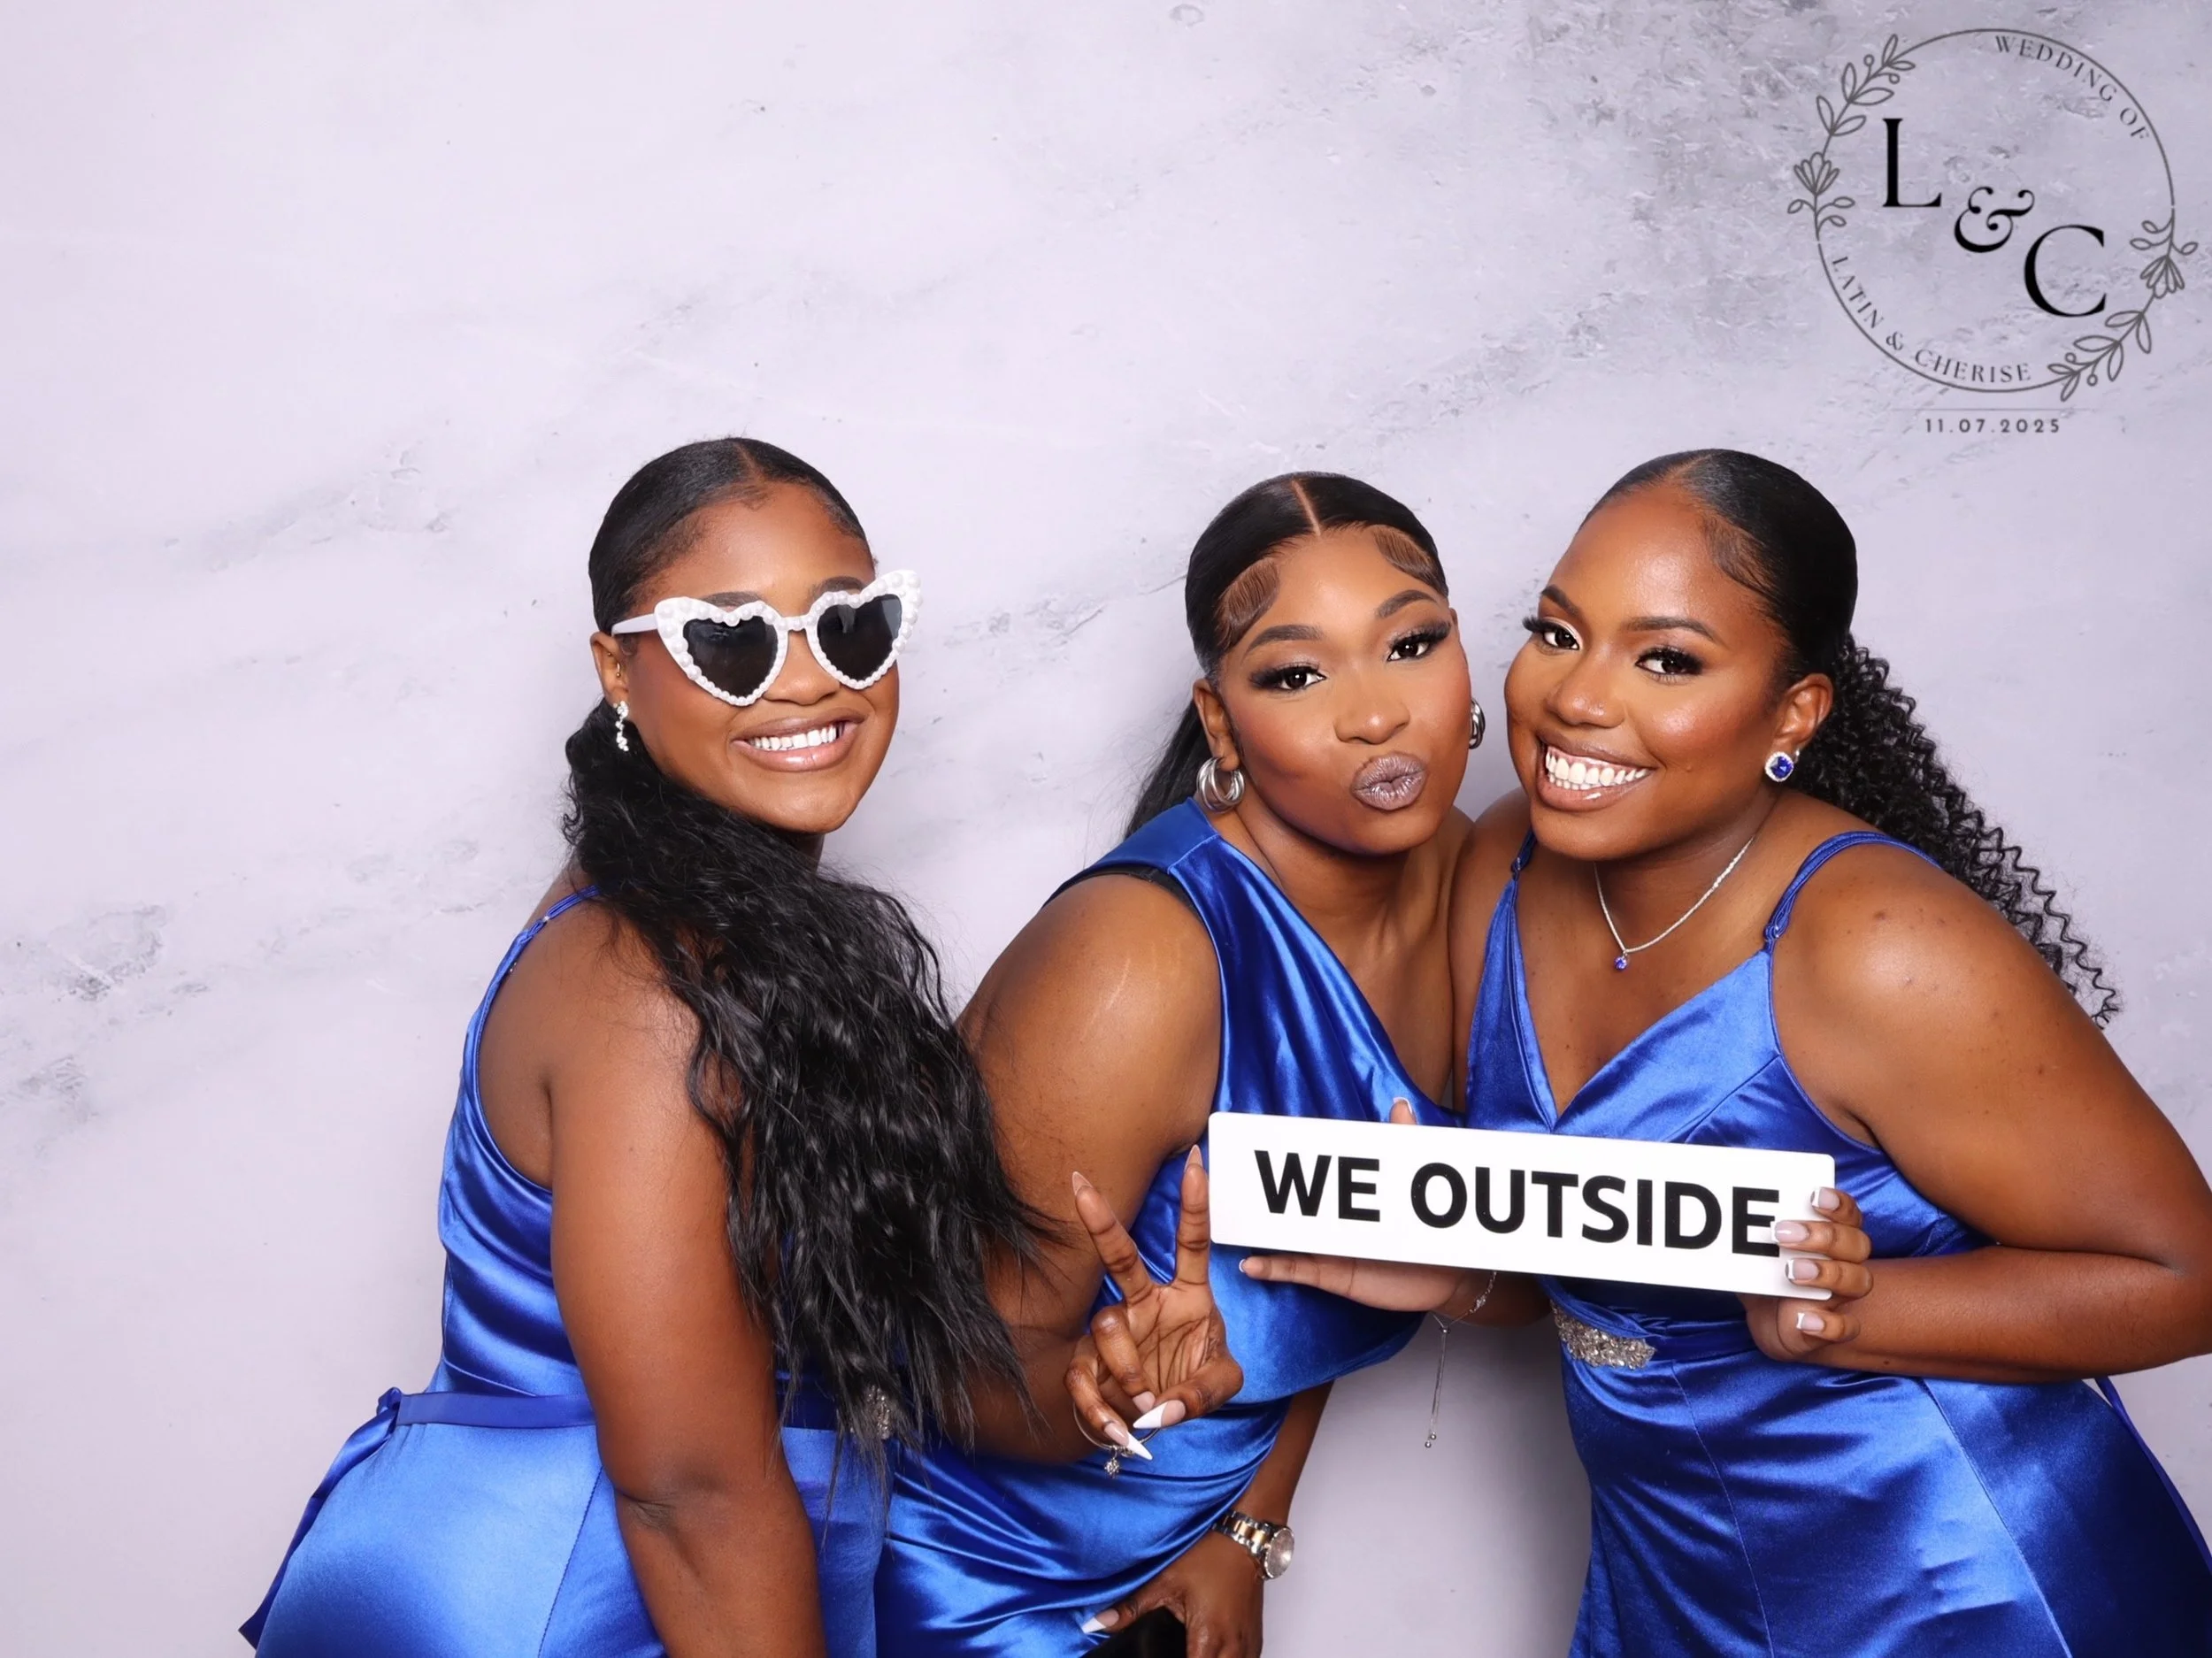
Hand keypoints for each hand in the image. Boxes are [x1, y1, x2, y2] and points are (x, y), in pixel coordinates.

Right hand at [1068, 1148, 1244, 1451]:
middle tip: (1080, 1187)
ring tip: (1145, 1403)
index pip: (1193, 1243)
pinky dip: (1099, 1408)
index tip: (1195, 1160)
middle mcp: (1145, 1304)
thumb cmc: (1193, 1382)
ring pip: (1107, 1325)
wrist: (1156, 1417)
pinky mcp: (1090, 1364)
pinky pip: (1083, 1377)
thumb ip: (1204, 1392)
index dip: (1196, 1204)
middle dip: (1102, 1222)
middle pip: (1122, 1257)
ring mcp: (1115, 1331)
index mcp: (1186, 1296)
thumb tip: (1165, 1408)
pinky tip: (1118, 1429)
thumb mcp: (1221, 1383)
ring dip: (1127, 1368)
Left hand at [1083, 1530, 1264, 1657]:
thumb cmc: (1210, 1556)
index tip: (1157, 1656)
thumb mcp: (1166, 1581)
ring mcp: (1248, 1646)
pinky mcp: (1255, 1641)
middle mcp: (1234, 1648)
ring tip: (1190, 1650)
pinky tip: (1209, 1653)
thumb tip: (1097, 1624)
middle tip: (1166, 1652)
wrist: (1244, 1539)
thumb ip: (1131, 1608)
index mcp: (1210, 1638)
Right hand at [1237, 1097, 1472, 1313]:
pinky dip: (1273, 1267)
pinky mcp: (1333, 1274)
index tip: (1258, 1147)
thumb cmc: (1430, 1229)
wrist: (1450, 1274)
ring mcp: (1329, 1247)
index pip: (1314, 1173)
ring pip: (1286, 1236)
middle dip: (1259, 1193)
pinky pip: (1297, 1271)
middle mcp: (1332, 1220)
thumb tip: (1398, 1101)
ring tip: (1230, 1219)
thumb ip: (1405, 1141)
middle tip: (1228, 1182)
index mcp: (1347, 1195)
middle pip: (1290, 1203)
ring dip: (1258, 1229)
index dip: (1288, 1161)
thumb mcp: (1414, 1180)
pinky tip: (1251, 1264)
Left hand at [1739, 1185, 1874, 1360]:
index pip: (1849, 1215)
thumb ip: (1747, 1233)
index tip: (1813, 1196)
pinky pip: (1846, 1328)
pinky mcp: (1834, 1329)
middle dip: (1822, 1236)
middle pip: (1856, 1244)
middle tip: (1781, 1233)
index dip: (1838, 1204)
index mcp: (1833, 1239)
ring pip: (1856, 1280)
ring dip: (1826, 1273)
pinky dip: (1829, 1325)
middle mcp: (1846, 1264)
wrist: (1773, 1323)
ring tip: (1790, 1271)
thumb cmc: (1768, 1276)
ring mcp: (1843, 1297)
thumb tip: (1714, 1208)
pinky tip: (1804, 1320)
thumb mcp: (1756, 1252)